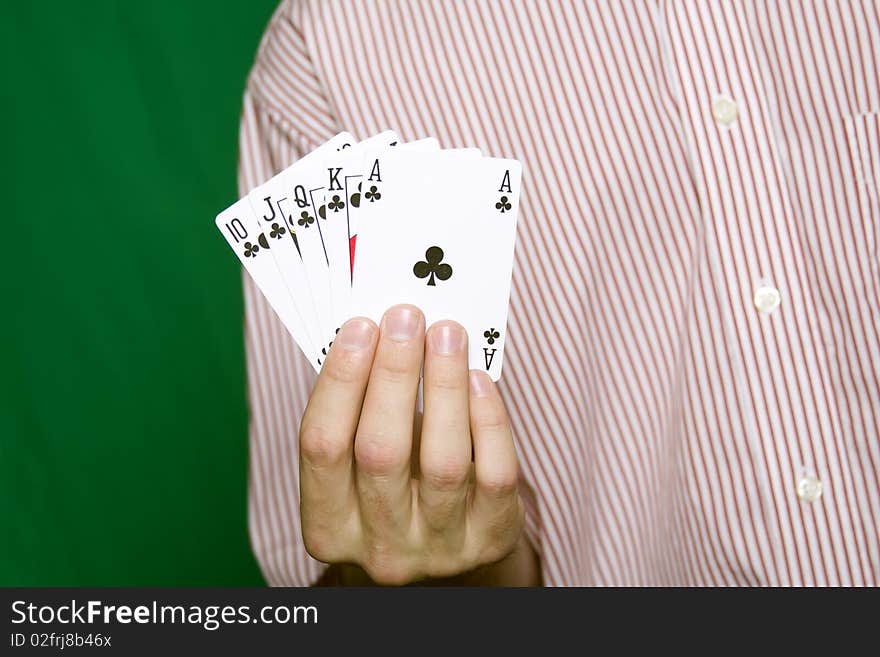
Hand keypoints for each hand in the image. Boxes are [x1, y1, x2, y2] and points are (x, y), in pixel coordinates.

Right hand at [299, 304, 524, 584]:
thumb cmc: (396, 487)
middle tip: (407, 318)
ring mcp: (438, 550)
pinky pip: (495, 474)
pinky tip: (480, 380)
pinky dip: (489, 420)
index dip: (340, 380)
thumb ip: (362, 410)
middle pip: (380, 451)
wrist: (445, 548)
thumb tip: (382, 332)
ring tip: (447, 334)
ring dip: (444, 385)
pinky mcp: (490, 539)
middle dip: (394, 373)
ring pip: (443, 461)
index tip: (360, 326)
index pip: (321, 446)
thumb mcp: (362, 464)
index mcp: (328, 526)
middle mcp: (379, 548)